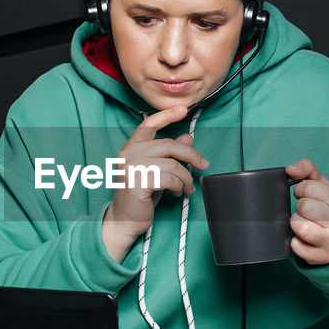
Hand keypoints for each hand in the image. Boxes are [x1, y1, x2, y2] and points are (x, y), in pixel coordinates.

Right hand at [102, 105, 208, 261]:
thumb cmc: (140, 195)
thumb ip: (169, 153)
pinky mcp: (137, 182)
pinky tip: (178, 192)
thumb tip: (188, 137)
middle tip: (203, 164)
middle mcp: (129, 153)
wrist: (125, 219)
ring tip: (187, 187)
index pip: (149, 124)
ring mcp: (132, 167)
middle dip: (191, 155)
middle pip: (169, 145)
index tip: (183, 109)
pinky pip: (170, 179)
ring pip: (173, 165)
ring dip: (186, 177)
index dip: (167, 116)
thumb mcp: (157, 170)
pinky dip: (179, 186)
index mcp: (132, 147)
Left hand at [286, 159, 328, 265]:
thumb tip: (291, 169)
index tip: (307, 196)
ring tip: (305, 223)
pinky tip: (304, 238)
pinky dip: (295, 241)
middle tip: (306, 211)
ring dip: (296, 223)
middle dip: (300, 207)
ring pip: (299, 227)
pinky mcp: (323, 257)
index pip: (309, 188)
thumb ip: (307, 170)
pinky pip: (296, 246)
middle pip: (304, 207)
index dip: (301, 190)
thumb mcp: (324, 186)